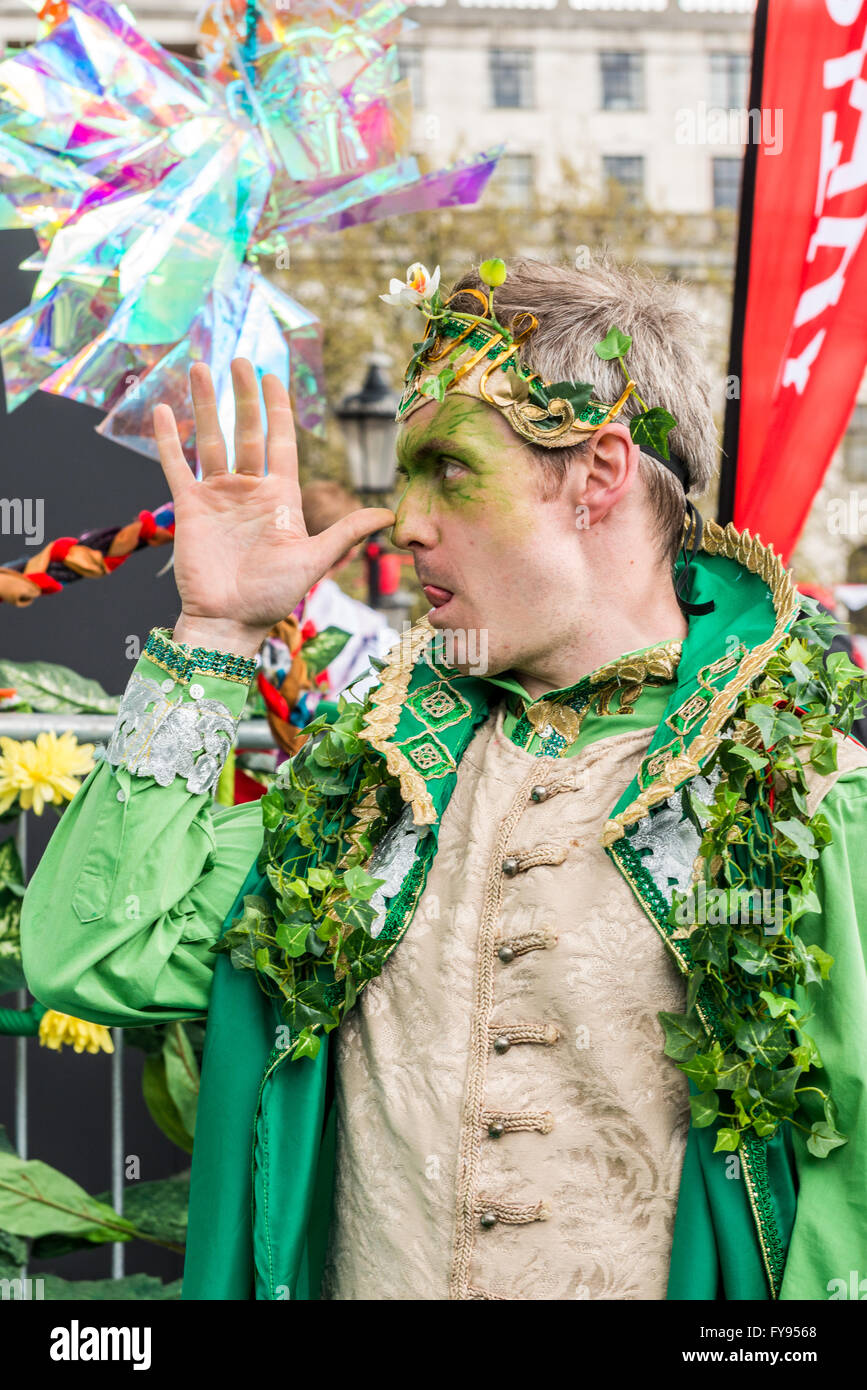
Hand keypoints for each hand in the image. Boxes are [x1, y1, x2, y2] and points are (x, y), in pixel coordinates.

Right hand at [153, 359, 394, 656]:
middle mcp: (248, 490)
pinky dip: (169, 438)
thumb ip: (346, 532)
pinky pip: (177, 465)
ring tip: (198, 367)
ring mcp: (217, 496)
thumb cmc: (273, 597)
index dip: (277, 408)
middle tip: (238, 359)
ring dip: (204, 404)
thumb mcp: (315, 560)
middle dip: (242, 395)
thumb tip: (390, 515)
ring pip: (210, 439)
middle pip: (245, 432)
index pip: (281, 441)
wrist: (229, 621)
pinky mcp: (189, 507)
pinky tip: (163, 409)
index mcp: (280, 497)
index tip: (272, 376)